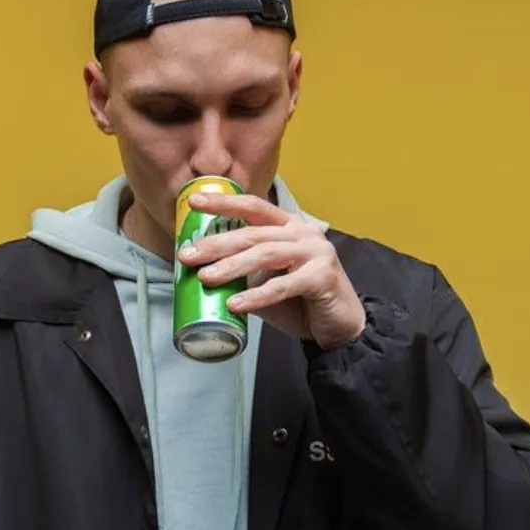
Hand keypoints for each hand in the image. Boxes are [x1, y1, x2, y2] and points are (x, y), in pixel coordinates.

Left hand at [178, 191, 365, 349]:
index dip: (224, 203)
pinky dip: (256, 296)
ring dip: (232, 266)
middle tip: (189, 255)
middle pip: (253, 233)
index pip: (254, 207)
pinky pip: (282, 285)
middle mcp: (303, 234)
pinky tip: (235, 304)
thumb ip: (245, 274)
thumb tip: (203, 273)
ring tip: (206, 278)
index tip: (195, 201)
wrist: (341, 328)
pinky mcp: (321, 277)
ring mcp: (315, 253)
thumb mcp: (268, 282)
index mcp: (290, 228)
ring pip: (265, 254)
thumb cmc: (303, 302)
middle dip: (217, 243)